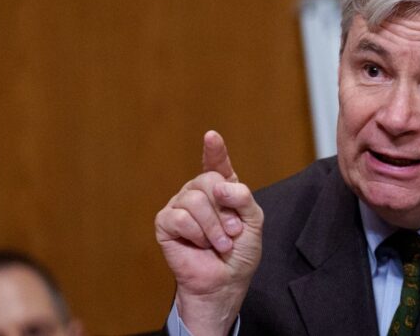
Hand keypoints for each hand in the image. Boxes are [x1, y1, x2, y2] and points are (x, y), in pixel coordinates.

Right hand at [155, 130, 263, 335]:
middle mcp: (198, 193)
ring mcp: (180, 206)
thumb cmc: (240, 253)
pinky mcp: (165, 223)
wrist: (225, 282)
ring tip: (220, 244)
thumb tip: (219, 186)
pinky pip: (179, 217)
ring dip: (213, 227)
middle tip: (232, 233)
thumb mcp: (254, 222)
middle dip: (224, 210)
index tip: (212, 136)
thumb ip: (243, 198)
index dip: (214, 150)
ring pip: (194, 199)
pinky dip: (196, 234)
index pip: (216, 163)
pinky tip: (200, 245)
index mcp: (221, 189)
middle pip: (208, 180)